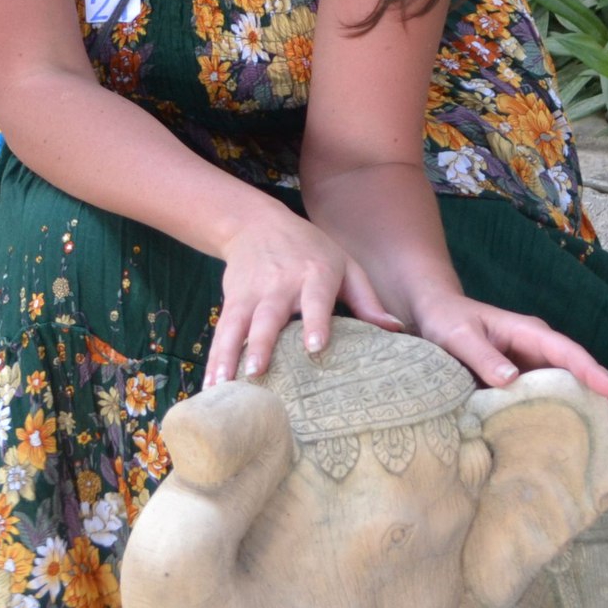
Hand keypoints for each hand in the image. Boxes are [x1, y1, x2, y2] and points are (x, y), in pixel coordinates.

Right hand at [207, 207, 401, 385]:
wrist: (255, 223)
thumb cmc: (311, 250)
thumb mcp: (344, 265)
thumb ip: (367, 299)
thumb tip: (396, 330)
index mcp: (315, 274)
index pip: (315, 299)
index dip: (315, 322)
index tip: (315, 347)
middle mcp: (280, 284)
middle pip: (268, 316)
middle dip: (261, 344)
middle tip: (256, 371)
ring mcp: (252, 293)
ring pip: (237, 326)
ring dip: (228, 355)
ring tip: (224, 383)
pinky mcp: (232, 300)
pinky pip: (222, 331)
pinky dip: (215, 358)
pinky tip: (211, 384)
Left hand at [408, 292, 607, 443]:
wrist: (435, 316)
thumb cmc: (446, 322)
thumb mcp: (457, 336)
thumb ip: (481, 355)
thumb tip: (510, 379)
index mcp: (530, 333)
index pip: (568, 354)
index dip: (591, 373)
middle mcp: (543, 350)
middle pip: (589, 373)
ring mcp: (540, 368)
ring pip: (583, 390)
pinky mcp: (532, 384)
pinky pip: (563, 401)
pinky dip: (584, 418)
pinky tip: (601, 439)